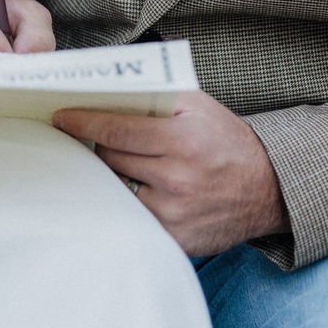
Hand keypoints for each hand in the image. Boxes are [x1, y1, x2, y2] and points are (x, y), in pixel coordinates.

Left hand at [53, 90, 289, 256]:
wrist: (267, 189)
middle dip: (98, 146)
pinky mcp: (175, 240)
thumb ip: (155, 95)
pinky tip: (128, 189)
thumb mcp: (198, 106)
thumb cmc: (225, 141)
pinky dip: (125, 202)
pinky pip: (132, 217)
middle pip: (110, 159)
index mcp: (181, 140)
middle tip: (87, 137)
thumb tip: (105, 88)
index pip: (115, 130)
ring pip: (116, 188)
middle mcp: (177, 179)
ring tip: (112, 163)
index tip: (61, 117)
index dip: (82, 122)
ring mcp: (174, 214)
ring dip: (109, 175)